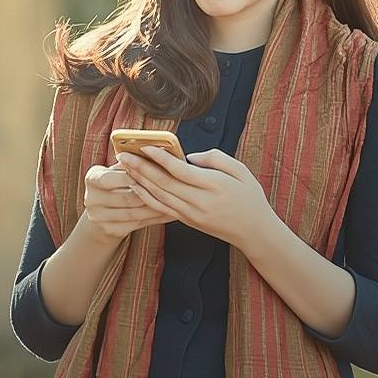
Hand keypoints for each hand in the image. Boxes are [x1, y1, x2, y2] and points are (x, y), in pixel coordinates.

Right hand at [81, 161, 175, 244]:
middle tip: (172, 189)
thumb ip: (130, 163)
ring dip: (157, 207)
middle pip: (126, 198)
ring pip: (135, 213)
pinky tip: (170, 213)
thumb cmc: (115, 184)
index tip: (152, 172)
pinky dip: (155, 218)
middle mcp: (91, 199)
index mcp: (91, 178)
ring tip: (176, 202)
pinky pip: (138, 225)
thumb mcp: (115, 171)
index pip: (110, 178)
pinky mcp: (111, 231)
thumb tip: (158, 151)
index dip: (131, 176)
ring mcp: (99, 218)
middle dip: (150, 193)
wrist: (100, 214)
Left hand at [119, 147, 272, 247]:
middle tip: (123, 154)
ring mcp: (192, 214)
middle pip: (163, 183)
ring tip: (124, 167)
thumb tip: (189, 156)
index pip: (180, 170)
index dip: (160, 158)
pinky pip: (162, 208)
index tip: (145, 146)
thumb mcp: (241, 171)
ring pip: (159, 196)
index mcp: (213, 186)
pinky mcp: (188, 222)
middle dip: (141, 167)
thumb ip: (215, 159)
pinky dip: (146, 197)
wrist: (254, 232)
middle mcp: (199, 201)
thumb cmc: (250, 197)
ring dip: (139, 181)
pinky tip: (136, 186)